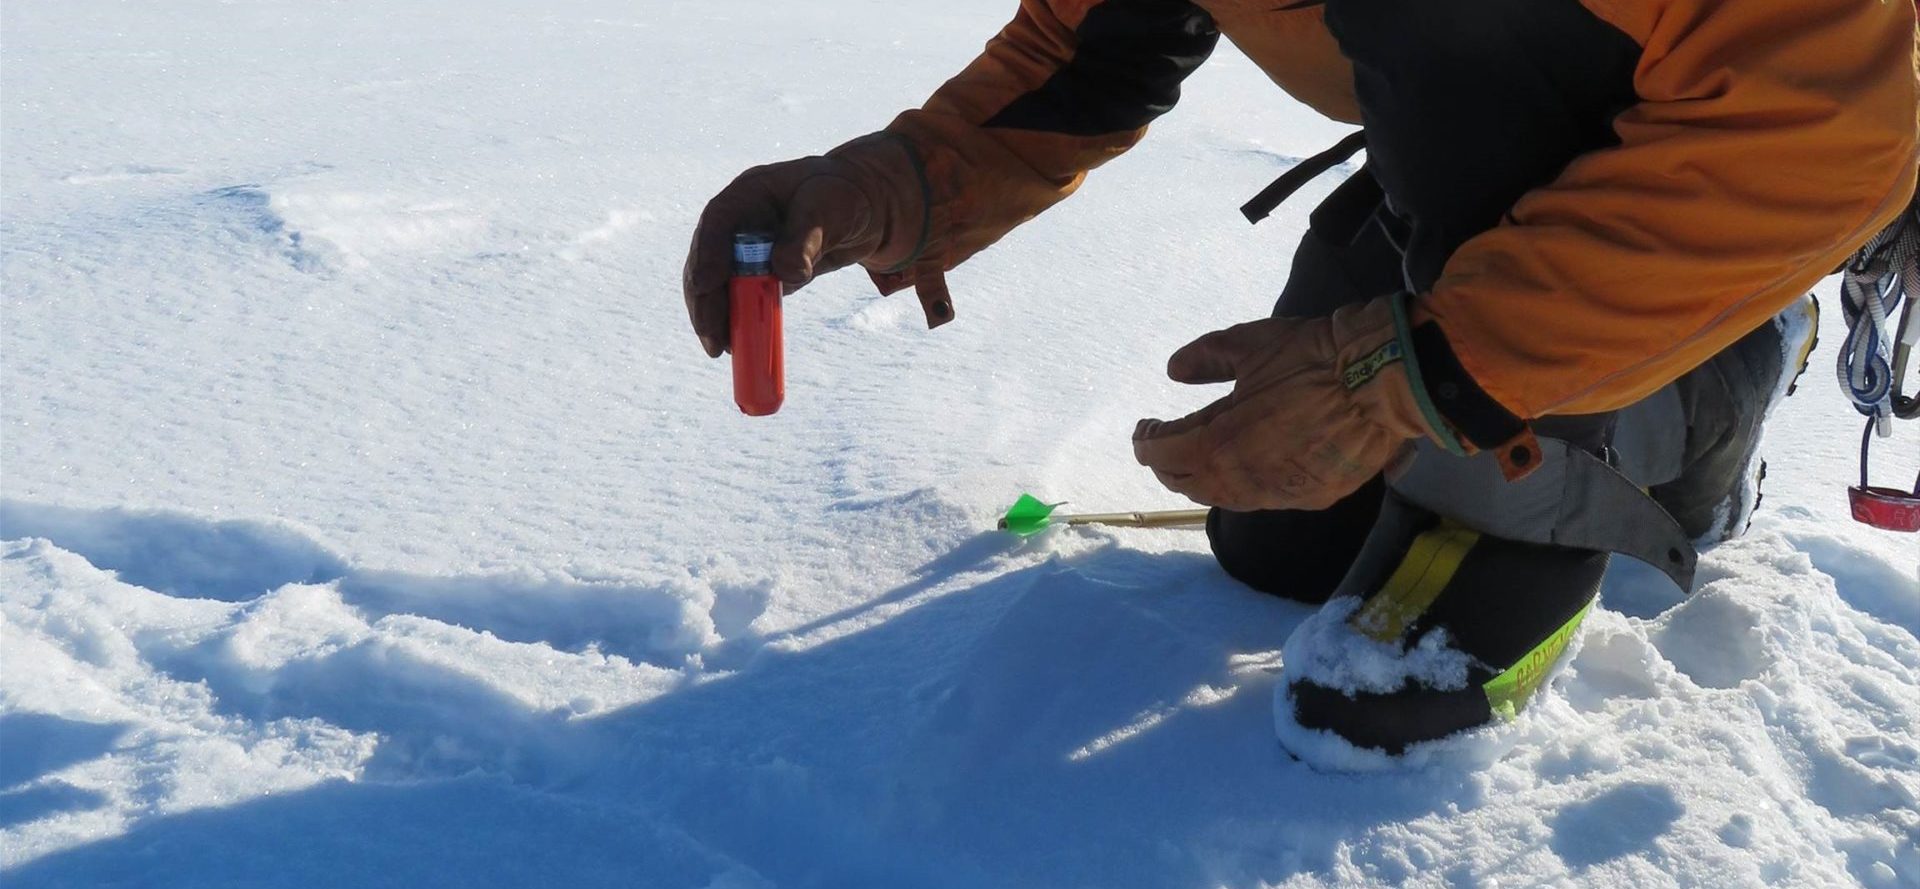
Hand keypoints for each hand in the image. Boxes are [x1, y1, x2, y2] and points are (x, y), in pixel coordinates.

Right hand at [682, 135, 921, 357]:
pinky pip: (740, 298)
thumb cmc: (843, 197)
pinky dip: (737, 319)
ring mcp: (745, 248)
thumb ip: (806, 238)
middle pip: (708, 260)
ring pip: (718, 284)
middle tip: (713, 336)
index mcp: (749, 194)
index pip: (717, 222)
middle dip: (705, 300)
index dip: (706, 253)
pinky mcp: (759, 272)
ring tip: (721, 348)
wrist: (864, 209)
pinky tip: (738, 344)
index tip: (704, 285)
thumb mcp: (829, 210)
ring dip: (716, 316)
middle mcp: (739, 222)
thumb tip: (785, 273)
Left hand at [1132, 298, 1436, 510]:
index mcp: (1216, 442)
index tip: (1145, 427)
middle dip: (1169, 464)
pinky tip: (1248, 466)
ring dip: (1204, 478)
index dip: (1146, 441)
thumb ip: (1204, 360)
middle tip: (1166, 443)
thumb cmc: (1311, 357)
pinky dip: (1244, 483)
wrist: (1381, 379)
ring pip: (1223, 497)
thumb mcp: (1248, 344)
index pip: (1162, 454)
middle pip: (1186, 482)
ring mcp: (1277, 494)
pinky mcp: (1309, 498)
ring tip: (1201, 456)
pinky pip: (1262, 497)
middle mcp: (1240, 479)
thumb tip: (1174, 371)